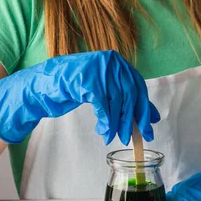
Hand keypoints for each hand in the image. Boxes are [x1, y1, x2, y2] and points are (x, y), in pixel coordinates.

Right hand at [0, 50, 159, 144]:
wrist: (46, 84)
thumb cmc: (78, 88)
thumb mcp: (107, 93)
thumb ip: (128, 100)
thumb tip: (153, 116)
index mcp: (118, 62)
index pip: (139, 87)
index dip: (145, 110)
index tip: (149, 129)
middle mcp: (110, 61)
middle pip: (130, 95)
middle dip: (132, 120)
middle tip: (130, 138)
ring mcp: (98, 68)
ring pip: (117, 101)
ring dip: (116, 124)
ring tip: (112, 137)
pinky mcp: (86, 79)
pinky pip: (102, 104)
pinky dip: (105, 121)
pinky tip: (103, 131)